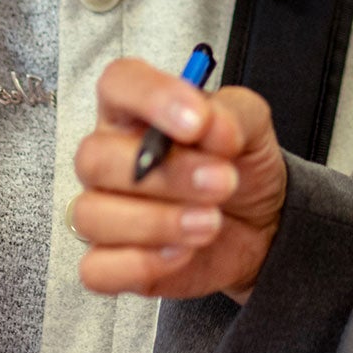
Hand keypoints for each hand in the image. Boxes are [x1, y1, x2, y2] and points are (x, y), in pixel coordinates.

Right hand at [73, 58, 287, 299]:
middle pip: (95, 157)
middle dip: (166, 174)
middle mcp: (110, 155)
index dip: (151, 98)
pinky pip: (97, 269)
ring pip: (92, 215)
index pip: (118, 84)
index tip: (198, 122)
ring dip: (159, 223)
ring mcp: (105, 209)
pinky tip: (182, 253)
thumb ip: (232, 114)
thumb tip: (213, 125)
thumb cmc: (240, 164)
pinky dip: (143, 264)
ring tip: (211, 222)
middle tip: (220, 181)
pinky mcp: (111, 260)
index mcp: (135, 111)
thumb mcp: (250, 125)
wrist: (261, 222)